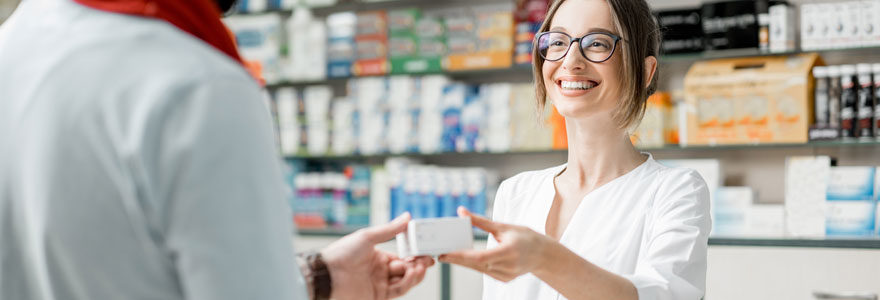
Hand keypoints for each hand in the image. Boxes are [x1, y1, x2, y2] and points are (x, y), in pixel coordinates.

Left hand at [321, 213, 434, 299]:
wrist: (327, 274)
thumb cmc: (342, 253)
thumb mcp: (368, 237)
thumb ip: (390, 230)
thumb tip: (407, 217)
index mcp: (378, 257)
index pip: (403, 257)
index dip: (415, 254)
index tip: (426, 250)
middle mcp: (380, 272)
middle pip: (406, 270)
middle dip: (419, 265)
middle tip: (428, 259)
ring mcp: (379, 285)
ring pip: (405, 281)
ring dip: (415, 274)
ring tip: (420, 267)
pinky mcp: (378, 296)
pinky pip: (398, 291)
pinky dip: (407, 283)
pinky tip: (411, 273)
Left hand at [438, 207, 552, 281]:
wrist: (544, 255)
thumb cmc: (525, 237)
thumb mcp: (503, 226)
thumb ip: (480, 221)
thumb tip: (462, 212)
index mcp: (509, 251)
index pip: (479, 257)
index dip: (460, 256)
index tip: (445, 253)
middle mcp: (508, 266)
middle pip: (475, 264)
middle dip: (456, 259)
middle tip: (440, 253)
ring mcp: (506, 275)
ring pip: (478, 269)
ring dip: (463, 262)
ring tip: (447, 255)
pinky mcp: (504, 279)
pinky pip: (484, 272)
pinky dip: (474, 265)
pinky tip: (464, 260)